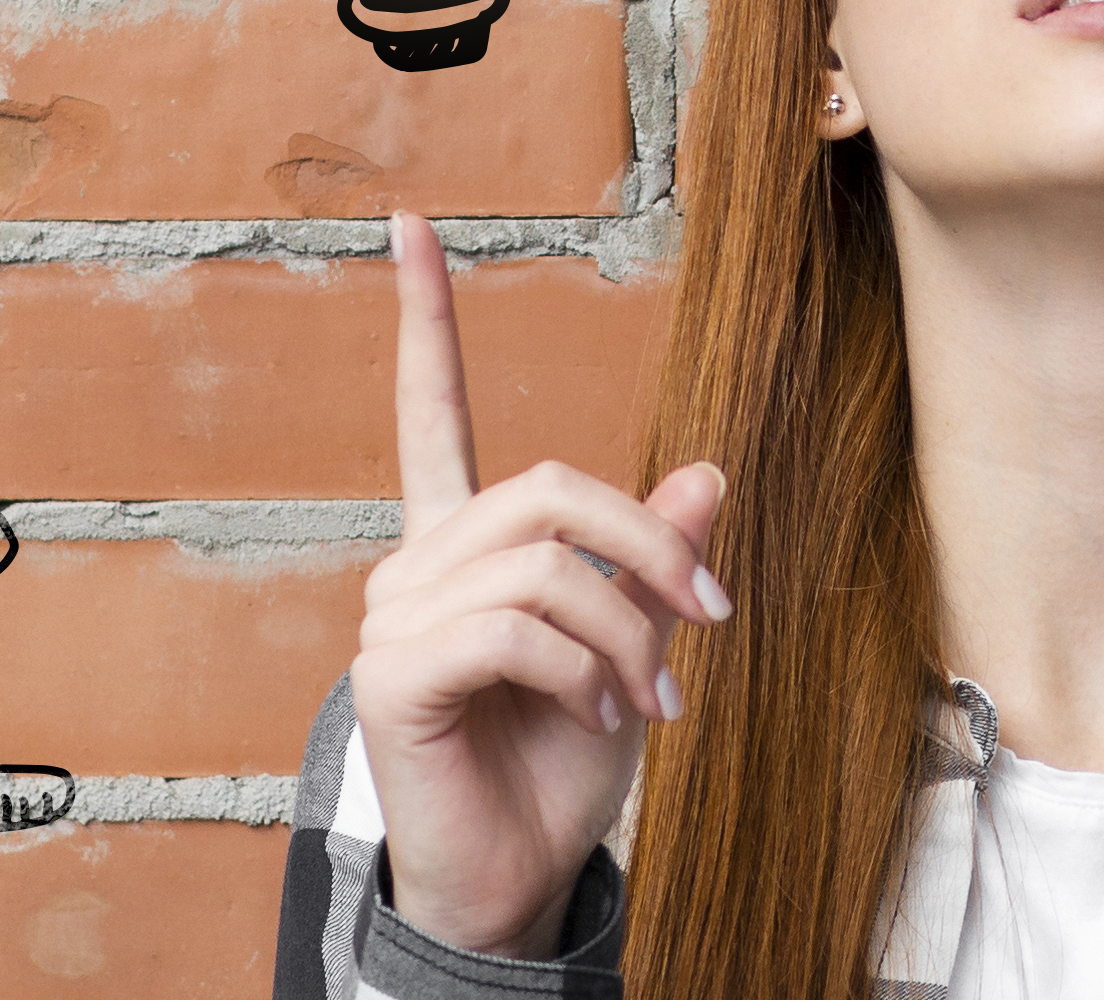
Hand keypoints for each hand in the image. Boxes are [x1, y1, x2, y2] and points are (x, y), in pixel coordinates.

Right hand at [353, 207, 727, 960]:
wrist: (517, 876)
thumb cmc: (561, 767)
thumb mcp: (634, 649)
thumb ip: (654, 562)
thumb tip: (709, 471)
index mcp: (462, 546)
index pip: (433, 411)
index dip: (425, 319)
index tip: (412, 226)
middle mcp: (415, 565)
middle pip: (546, 488)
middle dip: (647, 546)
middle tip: (711, 611)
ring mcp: (394, 616)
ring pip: (544, 564)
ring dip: (627, 631)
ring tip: (650, 697)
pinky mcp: (392, 671)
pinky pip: (513, 628)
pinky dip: (583, 668)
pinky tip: (599, 714)